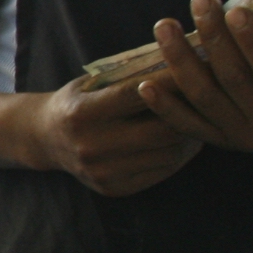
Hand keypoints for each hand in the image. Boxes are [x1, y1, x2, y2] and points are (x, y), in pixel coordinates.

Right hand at [26, 76, 202, 196]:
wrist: (44, 139)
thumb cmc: (77, 102)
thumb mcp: (93, 83)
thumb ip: (130, 78)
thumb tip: (183, 63)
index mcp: (82, 113)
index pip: (139, 94)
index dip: (172, 81)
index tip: (198, 68)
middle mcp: (90, 145)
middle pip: (160, 130)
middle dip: (188, 113)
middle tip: (207, 99)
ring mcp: (102, 171)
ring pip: (167, 154)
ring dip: (189, 137)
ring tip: (200, 120)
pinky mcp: (113, 189)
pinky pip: (161, 172)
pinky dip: (178, 156)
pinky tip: (183, 142)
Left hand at [139, 0, 252, 156]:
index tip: (235, 10)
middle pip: (234, 80)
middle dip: (214, 37)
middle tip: (200, 1)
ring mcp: (246, 139)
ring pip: (205, 98)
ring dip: (180, 61)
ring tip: (165, 25)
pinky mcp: (225, 143)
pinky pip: (189, 125)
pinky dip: (165, 106)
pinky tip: (144, 82)